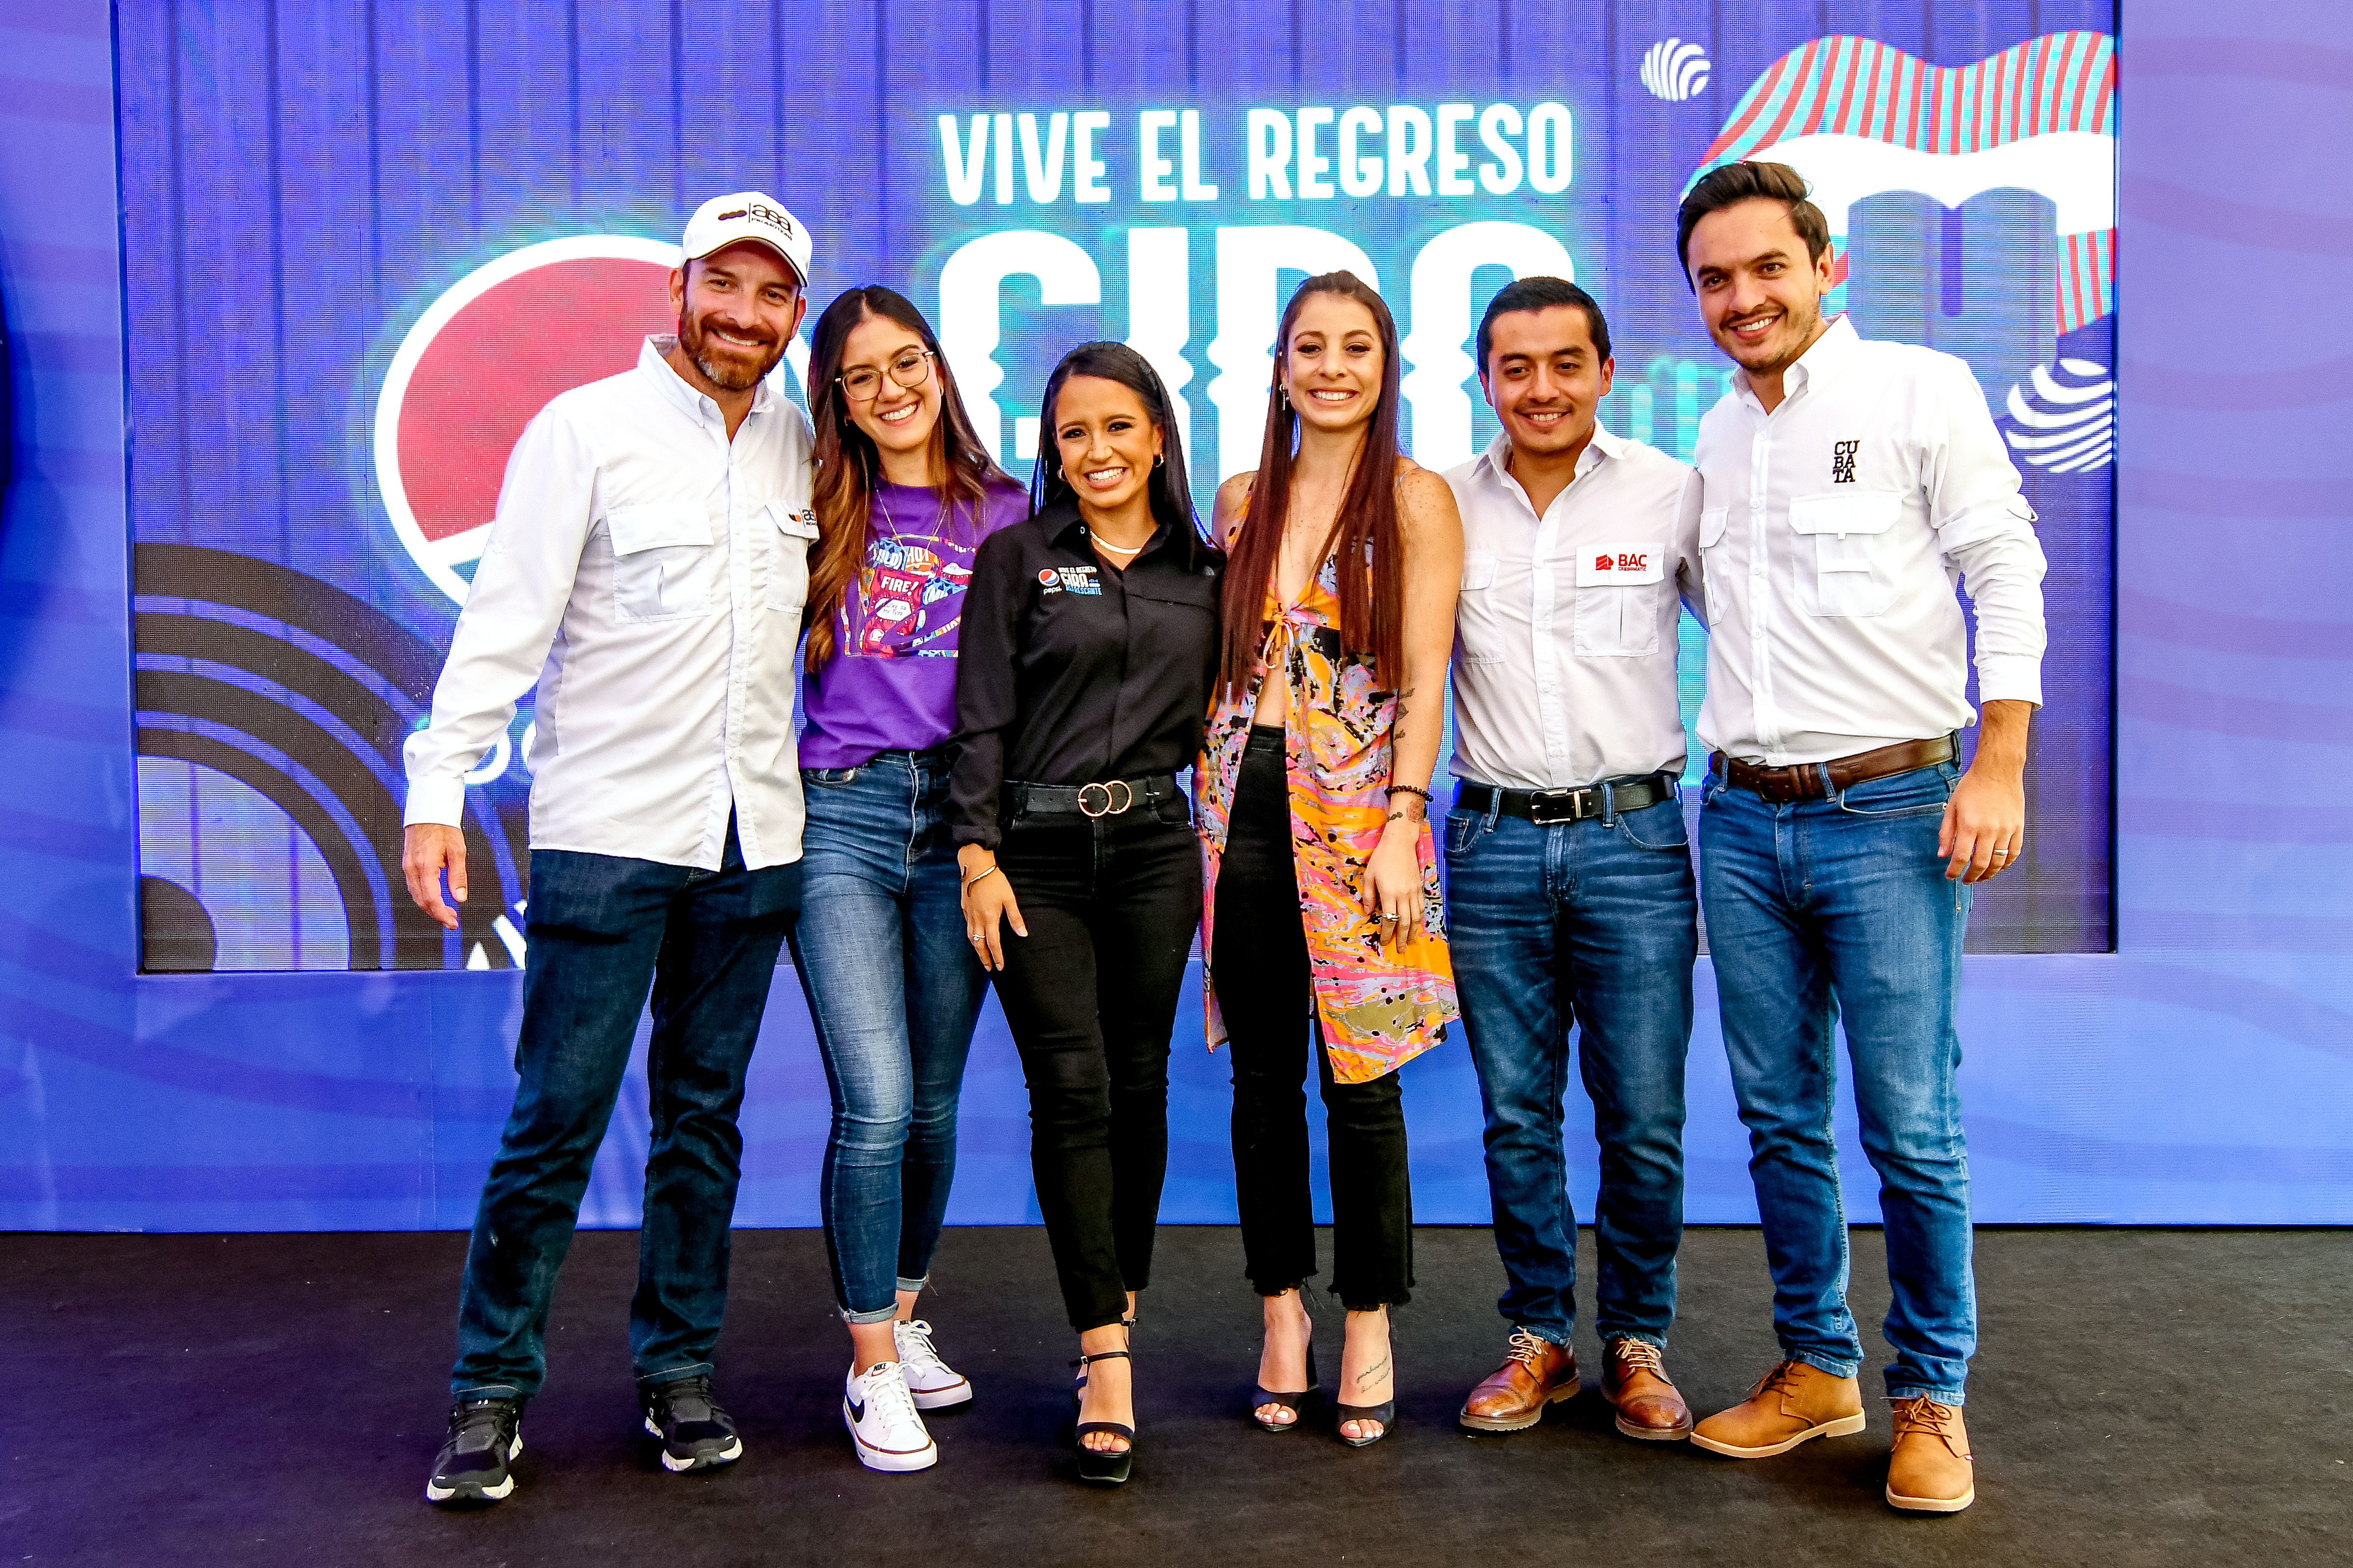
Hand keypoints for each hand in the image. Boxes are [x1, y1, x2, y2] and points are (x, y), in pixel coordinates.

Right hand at [403, 823, 467, 928]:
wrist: (428, 811)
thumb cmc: (443, 827)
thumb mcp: (457, 851)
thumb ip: (458, 876)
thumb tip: (460, 898)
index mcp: (425, 866)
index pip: (432, 899)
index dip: (442, 914)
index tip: (453, 922)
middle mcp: (412, 869)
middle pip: (422, 901)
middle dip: (437, 914)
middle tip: (452, 921)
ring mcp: (407, 867)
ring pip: (416, 895)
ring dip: (430, 907)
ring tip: (446, 912)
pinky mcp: (408, 864)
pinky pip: (414, 886)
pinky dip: (424, 897)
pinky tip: (435, 898)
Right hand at [958, 847, 1024, 970]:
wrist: (975, 866)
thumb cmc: (994, 880)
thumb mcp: (1009, 898)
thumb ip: (1015, 917)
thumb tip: (1023, 934)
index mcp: (989, 917)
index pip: (993, 943)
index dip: (997, 956)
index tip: (1000, 967)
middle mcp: (977, 919)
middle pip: (979, 944)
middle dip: (984, 958)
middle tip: (989, 968)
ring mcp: (969, 914)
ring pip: (971, 937)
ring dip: (977, 949)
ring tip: (982, 957)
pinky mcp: (964, 908)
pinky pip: (967, 927)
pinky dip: (971, 936)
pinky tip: (975, 937)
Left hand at [1361, 816, 1423, 954]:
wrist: (1400, 843)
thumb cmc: (1381, 858)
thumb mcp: (1369, 876)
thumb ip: (1368, 896)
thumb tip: (1368, 912)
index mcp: (1389, 893)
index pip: (1389, 920)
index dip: (1387, 934)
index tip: (1385, 943)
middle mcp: (1403, 895)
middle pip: (1404, 922)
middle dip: (1402, 938)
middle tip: (1400, 949)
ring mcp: (1413, 892)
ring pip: (1416, 917)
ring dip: (1413, 931)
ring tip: (1410, 941)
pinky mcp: (1419, 887)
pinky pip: (1421, 907)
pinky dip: (1419, 918)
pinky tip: (1417, 925)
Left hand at [1939, 767, 2023, 882]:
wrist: (1997, 771)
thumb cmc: (1972, 787)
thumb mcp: (1952, 807)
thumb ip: (1946, 833)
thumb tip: (1943, 855)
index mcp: (1969, 825)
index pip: (1961, 858)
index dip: (1954, 871)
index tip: (1950, 876)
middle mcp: (1989, 830)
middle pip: (1981, 864)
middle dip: (1971, 876)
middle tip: (1966, 880)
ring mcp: (2006, 830)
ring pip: (1998, 862)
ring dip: (1989, 874)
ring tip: (1981, 877)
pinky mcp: (2018, 827)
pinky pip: (2014, 853)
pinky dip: (2006, 864)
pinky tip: (1998, 867)